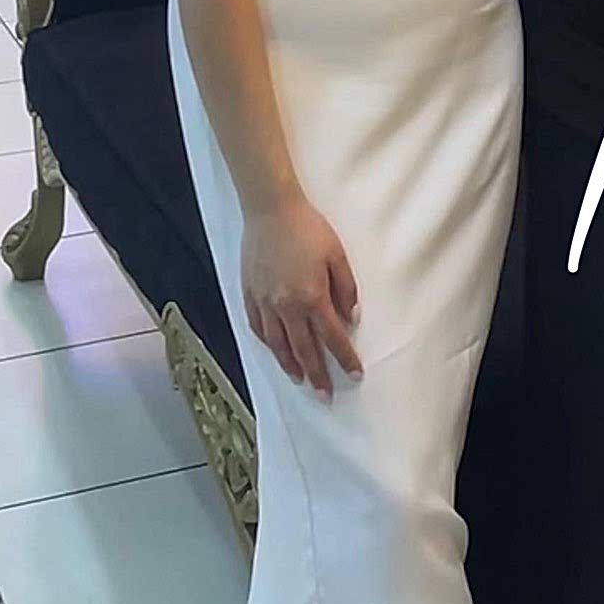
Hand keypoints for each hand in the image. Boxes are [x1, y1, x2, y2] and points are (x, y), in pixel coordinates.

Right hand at [240, 193, 362, 397]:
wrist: (270, 209)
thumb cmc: (307, 228)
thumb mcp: (337, 255)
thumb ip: (346, 289)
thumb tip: (352, 317)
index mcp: (312, 297)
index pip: (332, 338)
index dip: (345, 358)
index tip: (354, 374)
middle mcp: (286, 306)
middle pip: (303, 350)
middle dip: (317, 375)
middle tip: (324, 394)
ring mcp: (265, 302)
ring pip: (277, 344)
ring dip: (290, 365)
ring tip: (299, 379)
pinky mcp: (249, 294)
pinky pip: (258, 327)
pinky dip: (268, 343)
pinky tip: (275, 350)